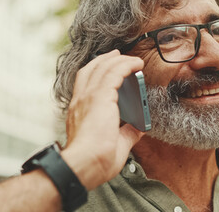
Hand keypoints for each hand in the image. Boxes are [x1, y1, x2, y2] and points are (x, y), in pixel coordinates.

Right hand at [61, 49, 145, 189]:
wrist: (85, 164)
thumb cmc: (95, 161)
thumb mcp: (115, 144)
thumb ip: (126, 133)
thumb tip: (139, 127)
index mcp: (79, 111)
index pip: (85, 84)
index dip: (96, 73)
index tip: (109, 68)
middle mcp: (80, 100)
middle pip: (91, 69)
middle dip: (105, 60)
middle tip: (118, 55)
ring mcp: (89, 96)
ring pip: (103, 67)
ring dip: (119, 60)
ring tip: (132, 59)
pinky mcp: (100, 96)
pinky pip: (115, 72)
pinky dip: (126, 65)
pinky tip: (137, 64)